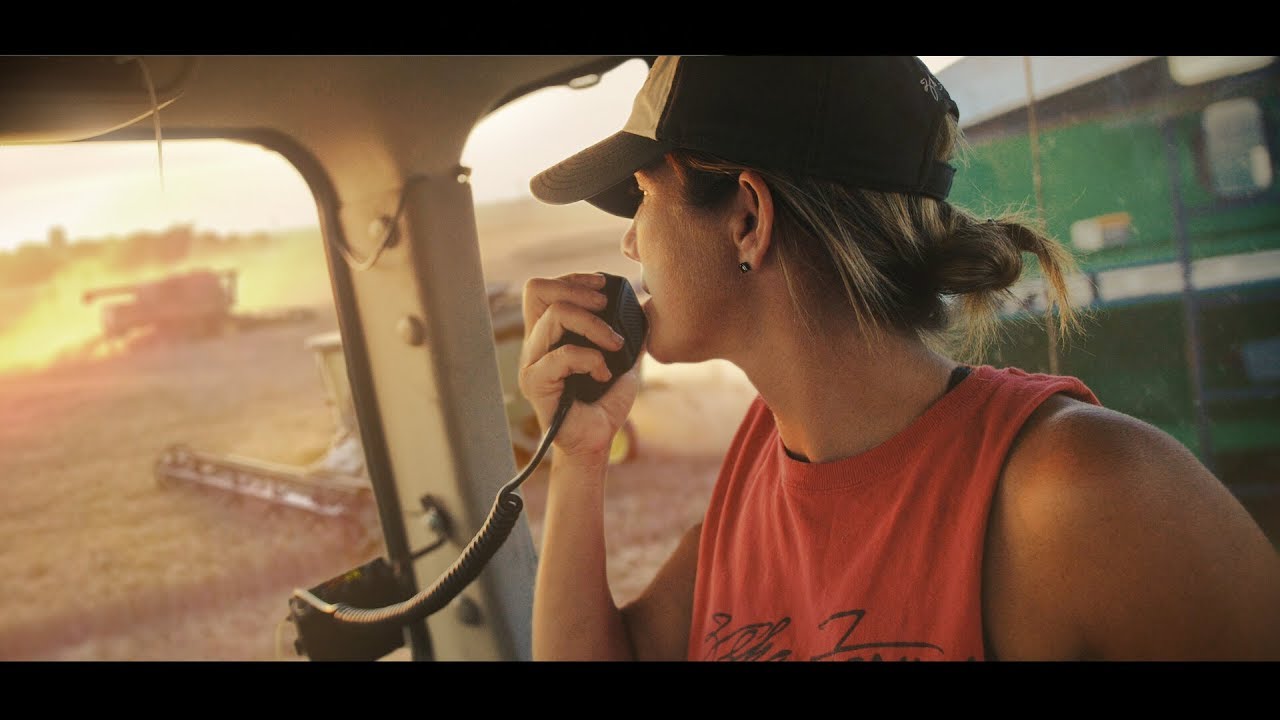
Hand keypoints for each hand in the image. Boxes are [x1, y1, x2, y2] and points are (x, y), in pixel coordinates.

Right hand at [518, 272, 642, 464]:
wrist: (596, 442)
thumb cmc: (605, 403)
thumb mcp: (622, 358)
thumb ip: (626, 331)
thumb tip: (646, 308)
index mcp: (549, 335)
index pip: (543, 289)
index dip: (571, 279)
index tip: (602, 285)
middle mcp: (535, 344)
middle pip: (538, 291)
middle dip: (578, 290)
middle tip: (606, 306)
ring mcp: (532, 363)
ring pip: (554, 317)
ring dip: (593, 326)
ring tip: (615, 345)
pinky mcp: (536, 383)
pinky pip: (562, 356)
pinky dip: (591, 359)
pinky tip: (604, 373)